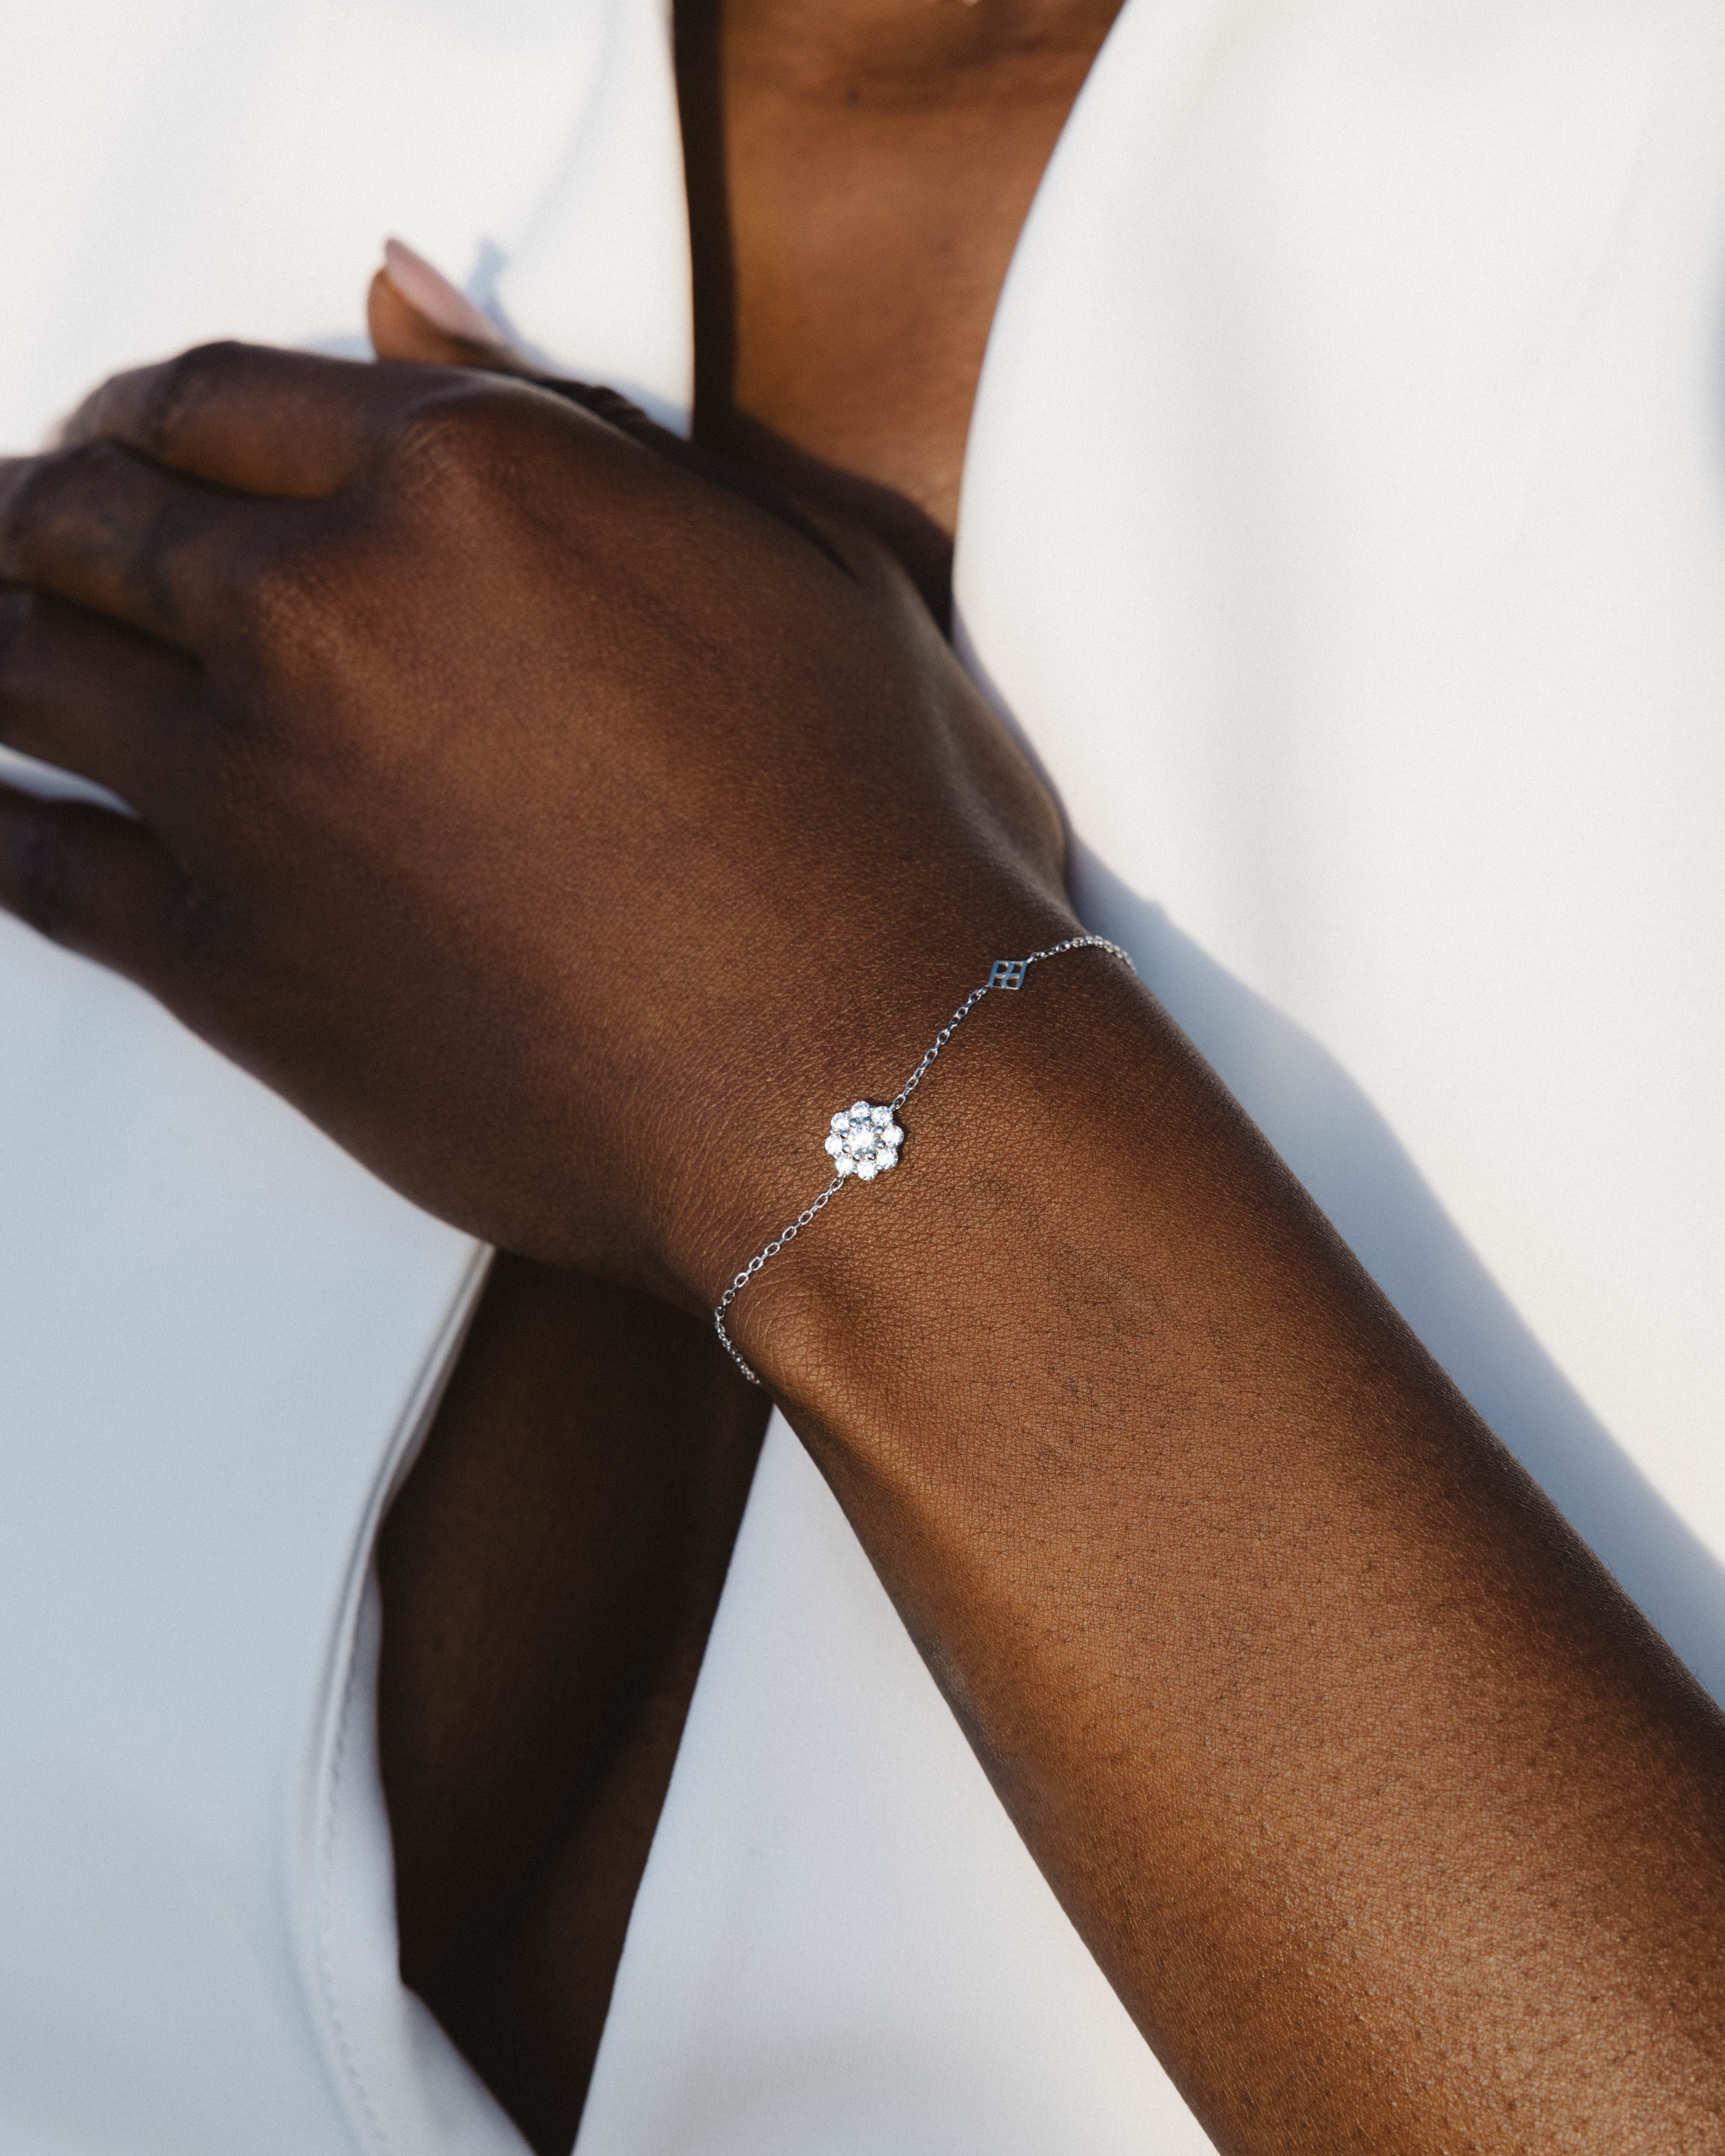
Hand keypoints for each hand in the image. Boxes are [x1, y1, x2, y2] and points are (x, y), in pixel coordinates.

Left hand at [0, 339, 1068, 1301]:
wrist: (861, 1085)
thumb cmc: (868, 834)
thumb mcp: (783, 558)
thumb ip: (572, 419)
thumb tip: (405, 304)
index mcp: (471, 483)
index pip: (218, 393)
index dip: (152, 409)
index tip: (129, 437)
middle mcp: (327, 611)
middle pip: (91, 515)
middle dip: (50, 508)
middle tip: (37, 527)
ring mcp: (256, 792)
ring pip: (24, 669)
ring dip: (0, 638)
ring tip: (4, 638)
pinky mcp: (232, 966)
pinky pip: (40, 867)